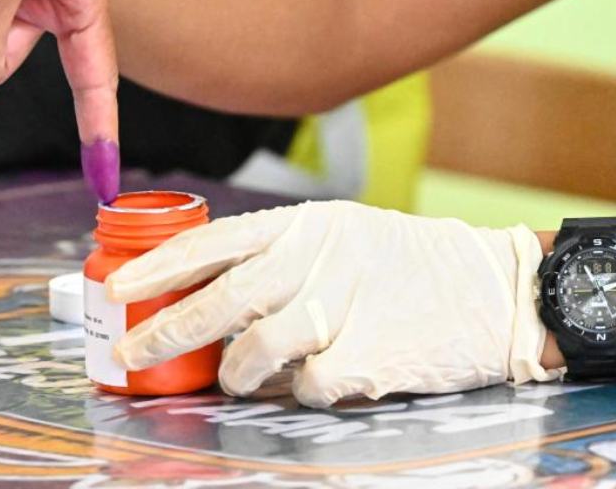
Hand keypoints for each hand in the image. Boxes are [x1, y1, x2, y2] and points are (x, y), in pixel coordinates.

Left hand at [106, 201, 559, 406]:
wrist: (499, 290)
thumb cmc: (411, 265)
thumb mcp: (341, 234)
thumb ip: (278, 256)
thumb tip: (205, 289)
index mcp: (304, 223)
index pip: (212, 241)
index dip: (156, 267)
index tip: (116, 290)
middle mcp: (318, 259)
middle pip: (220, 300)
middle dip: (163, 331)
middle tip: (129, 354)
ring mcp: (344, 307)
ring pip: (256, 352)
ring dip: (236, 374)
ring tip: (238, 378)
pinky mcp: (369, 357)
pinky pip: (308, 387)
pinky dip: (303, 392)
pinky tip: (321, 379)